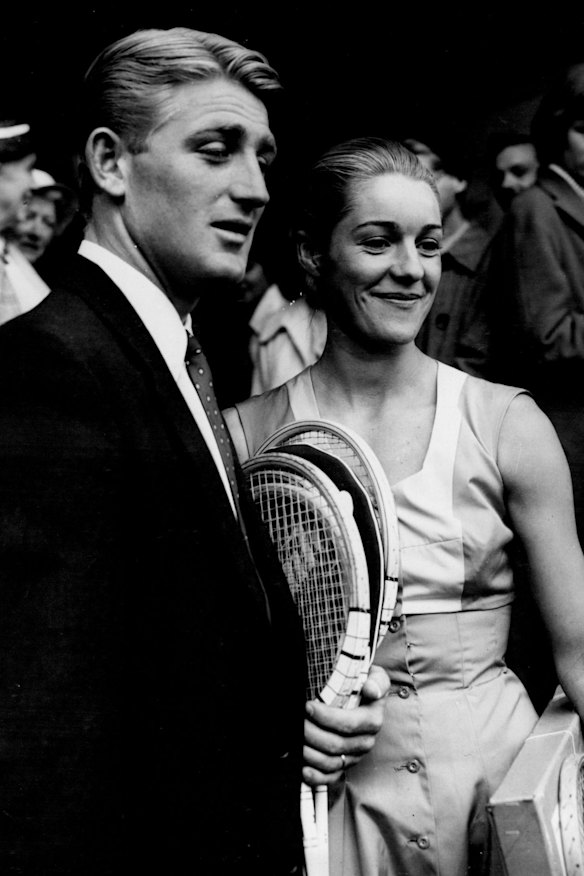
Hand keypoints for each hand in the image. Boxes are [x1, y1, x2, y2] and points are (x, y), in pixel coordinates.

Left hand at [302, 664, 389, 786]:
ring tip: (295, 738)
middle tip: (297, 721)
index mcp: (373, 720)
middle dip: (311, 733)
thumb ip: (377, 681)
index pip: (349, 724)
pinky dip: (316, 777)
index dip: (326, 717)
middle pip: (335, 744)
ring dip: (309, 753)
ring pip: (330, 762)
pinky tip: (303, 770)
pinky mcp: (344, 766)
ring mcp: (354, 756)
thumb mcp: (377, 677)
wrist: (363, 698)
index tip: (308, 706)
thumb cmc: (366, 686)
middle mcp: (366, 741)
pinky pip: (330, 778)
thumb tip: (370, 690)